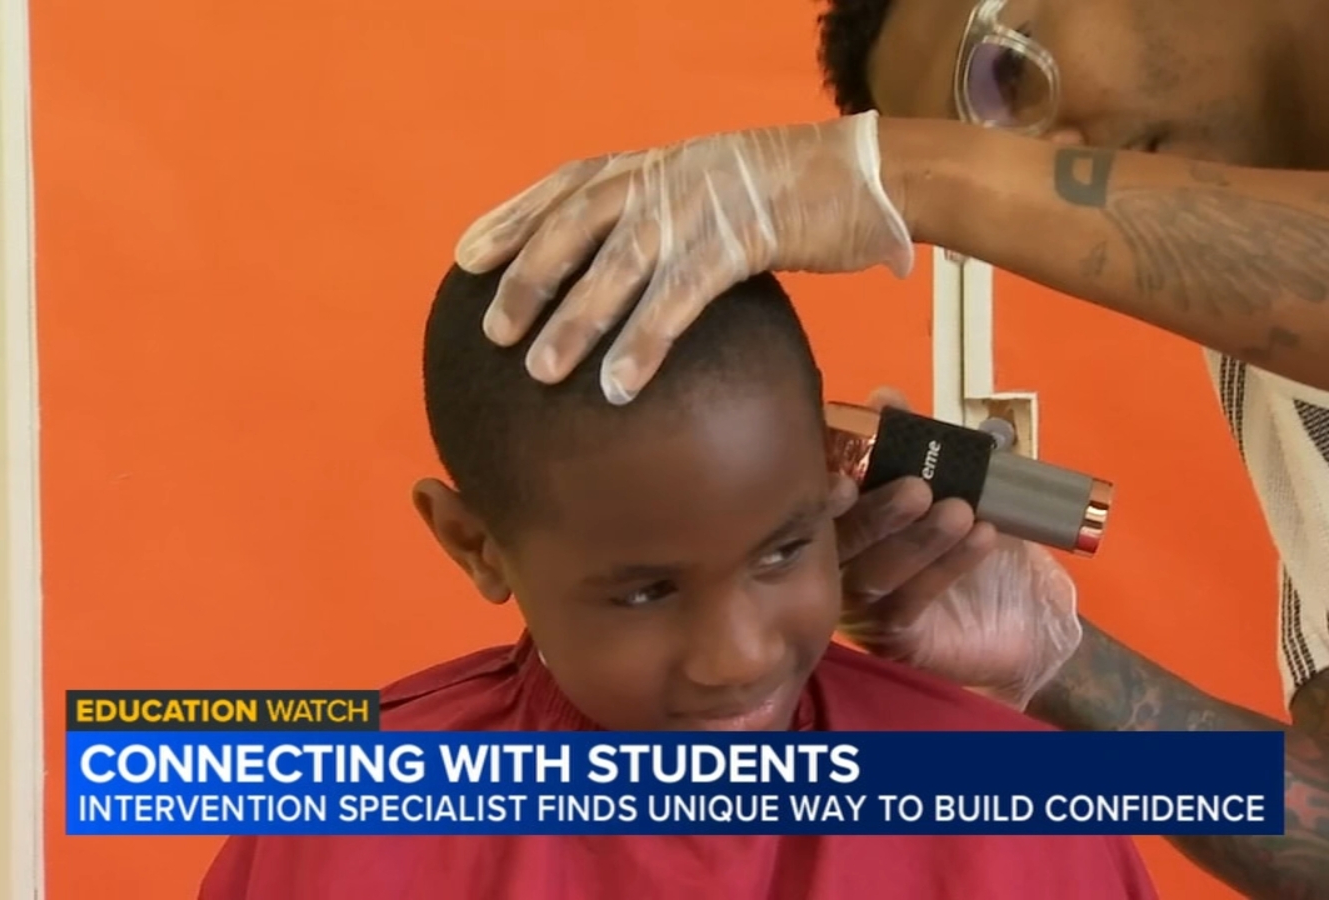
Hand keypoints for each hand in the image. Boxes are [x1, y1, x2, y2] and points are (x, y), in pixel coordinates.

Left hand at [452, 112, 914, 404]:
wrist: (861, 178)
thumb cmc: (785, 193)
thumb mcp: (709, 188)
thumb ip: (662, 215)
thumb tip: (619, 264)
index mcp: (651, 164)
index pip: (563, 188)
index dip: (512, 220)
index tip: (467, 257)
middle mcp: (661, 178)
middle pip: (574, 226)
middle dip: (529, 279)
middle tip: (495, 331)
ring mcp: (697, 207)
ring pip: (617, 266)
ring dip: (575, 321)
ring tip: (541, 372)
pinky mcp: (739, 241)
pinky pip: (678, 297)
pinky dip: (643, 342)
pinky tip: (619, 385)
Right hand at [829, 388, 1083, 708]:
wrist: (1028, 613)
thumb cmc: (978, 539)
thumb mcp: (956, 483)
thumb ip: (917, 443)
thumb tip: (884, 396)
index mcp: (844, 522)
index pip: (824, 501)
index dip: (828, 480)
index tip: (853, 462)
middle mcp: (841, 566)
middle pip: (838, 541)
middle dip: (876, 511)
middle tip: (917, 488)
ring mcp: (863, 607)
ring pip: (873, 574)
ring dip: (917, 539)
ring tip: (959, 511)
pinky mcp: (894, 639)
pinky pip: (911, 601)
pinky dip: (946, 567)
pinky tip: (982, 538)